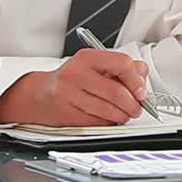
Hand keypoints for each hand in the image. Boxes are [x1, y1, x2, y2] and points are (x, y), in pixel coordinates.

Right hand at [0, 48, 147, 125]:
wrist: (39, 95)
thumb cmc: (71, 80)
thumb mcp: (94, 66)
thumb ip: (120, 67)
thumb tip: (142, 73)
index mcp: (86, 58)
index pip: (120, 63)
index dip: (135, 80)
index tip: (141, 91)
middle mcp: (76, 73)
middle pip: (115, 91)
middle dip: (132, 104)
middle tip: (137, 108)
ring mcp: (68, 94)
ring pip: (107, 110)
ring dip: (122, 116)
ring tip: (124, 114)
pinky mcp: (66, 114)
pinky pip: (97, 122)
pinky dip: (108, 123)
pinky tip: (108, 119)